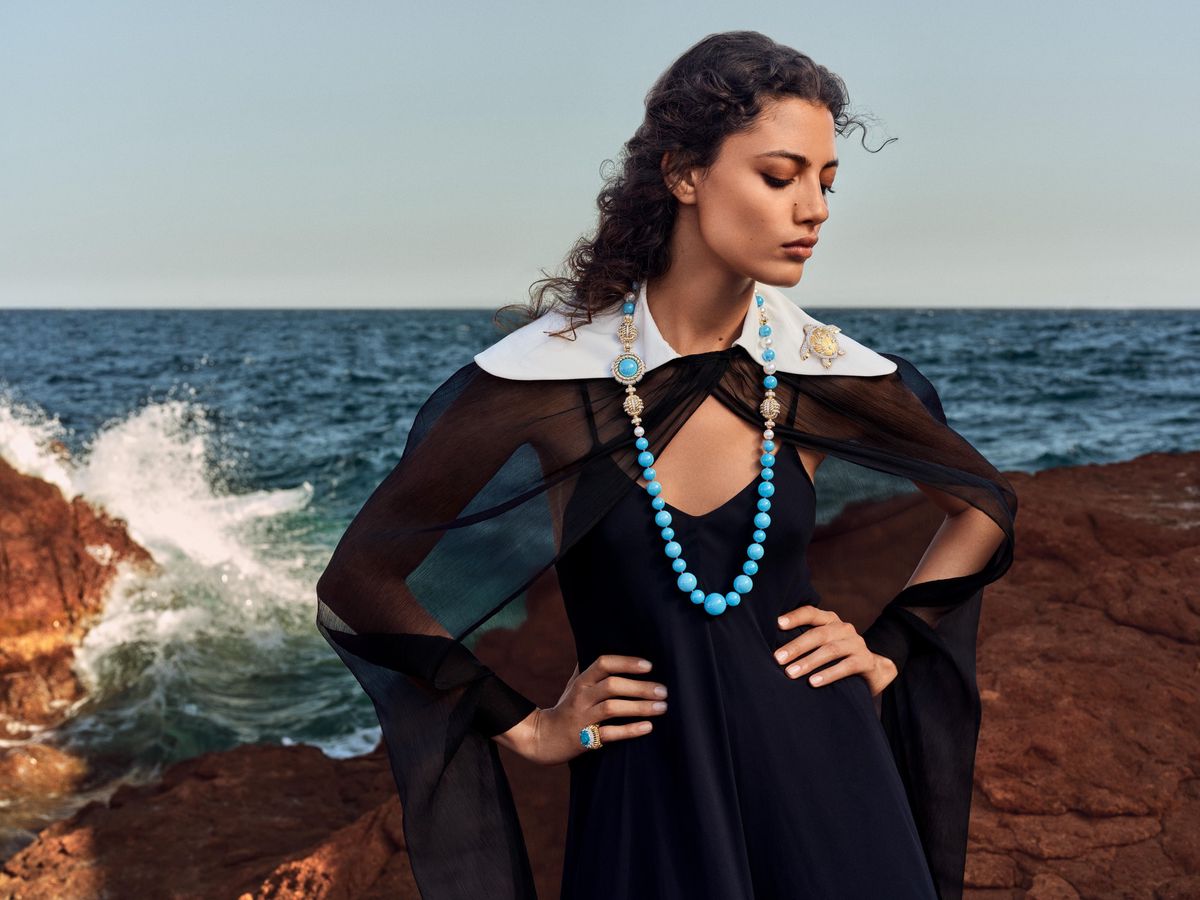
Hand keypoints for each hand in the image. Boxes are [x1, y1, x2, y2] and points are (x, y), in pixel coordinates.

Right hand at [519, 655, 668, 766]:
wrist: (543, 738)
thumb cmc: (564, 709)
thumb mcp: (572, 685)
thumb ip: (587, 669)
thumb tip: (598, 646)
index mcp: (581, 681)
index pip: (603, 664)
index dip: (626, 662)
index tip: (649, 665)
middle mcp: (581, 696)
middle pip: (612, 686)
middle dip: (640, 687)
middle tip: (663, 691)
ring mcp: (583, 717)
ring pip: (612, 708)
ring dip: (639, 707)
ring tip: (661, 708)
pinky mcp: (585, 739)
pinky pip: (610, 734)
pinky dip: (630, 730)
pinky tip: (648, 727)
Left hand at [774, 605, 897, 696]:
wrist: (873, 670)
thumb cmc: (837, 657)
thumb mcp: (822, 644)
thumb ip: (804, 641)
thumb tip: (773, 650)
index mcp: (830, 620)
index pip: (811, 613)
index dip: (794, 617)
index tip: (777, 624)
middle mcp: (843, 628)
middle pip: (818, 634)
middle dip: (796, 646)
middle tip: (778, 658)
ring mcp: (856, 643)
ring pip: (830, 650)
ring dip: (809, 662)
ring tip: (791, 673)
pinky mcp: (865, 661)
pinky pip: (846, 666)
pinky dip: (828, 674)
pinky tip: (814, 682)